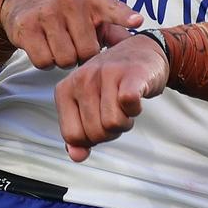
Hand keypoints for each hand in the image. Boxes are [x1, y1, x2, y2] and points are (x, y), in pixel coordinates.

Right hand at [0, 0, 141, 68]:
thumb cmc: (65, 8)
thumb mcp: (90, 9)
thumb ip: (113, 27)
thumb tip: (137, 46)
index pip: (112, 7)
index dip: (124, 16)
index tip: (137, 20)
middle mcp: (70, 0)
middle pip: (87, 51)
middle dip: (81, 55)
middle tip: (73, 43)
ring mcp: (48, 12)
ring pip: (65, 59)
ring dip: (62, 59)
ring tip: (59, 43)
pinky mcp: (27, 26)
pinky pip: (44, 61)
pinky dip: (45, 61)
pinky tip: (43, 46)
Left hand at [54, 31, 169, 161]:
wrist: (143, 51)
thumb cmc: (113, 82)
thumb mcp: (88, 105)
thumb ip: (78, 132)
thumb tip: (76, 156)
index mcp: (65, 89)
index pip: (72, 135)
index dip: (91, 138)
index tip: (100, 122)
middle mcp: (82, 78)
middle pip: (95, 133)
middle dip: (110, 132)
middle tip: (116, 113)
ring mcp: (106, 74)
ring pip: (112, 124)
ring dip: (125, 122)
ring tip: (125, 106)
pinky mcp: (131, 73)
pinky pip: (128, 104)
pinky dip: (135, 109)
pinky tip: (135, 99)